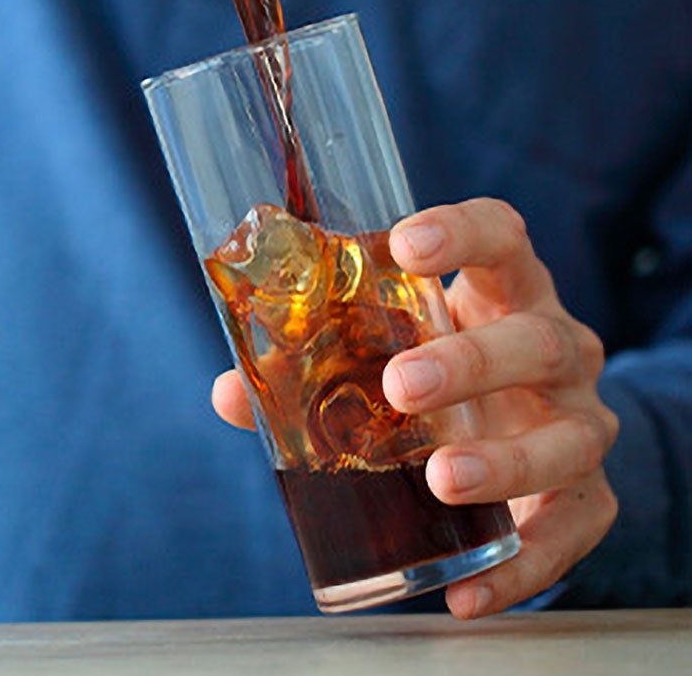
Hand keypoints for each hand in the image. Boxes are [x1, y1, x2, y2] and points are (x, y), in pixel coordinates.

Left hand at [212, 197, 618, 618]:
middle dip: (471, 361)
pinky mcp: (591, 495)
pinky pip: (573, 532)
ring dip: (506, 461)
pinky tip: (467, 591)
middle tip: (401, 386)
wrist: (526, 427)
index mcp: (502, 290)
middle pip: (537, 339)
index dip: (462, 231)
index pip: (500, 235)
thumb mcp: (390, 350)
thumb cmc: (441, 367)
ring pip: (571, 435)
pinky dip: (523, 565)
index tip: (404, 247)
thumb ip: (314, 364)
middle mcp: (556, 345)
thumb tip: (233, 394)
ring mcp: (580, 419)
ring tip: (442, 479)